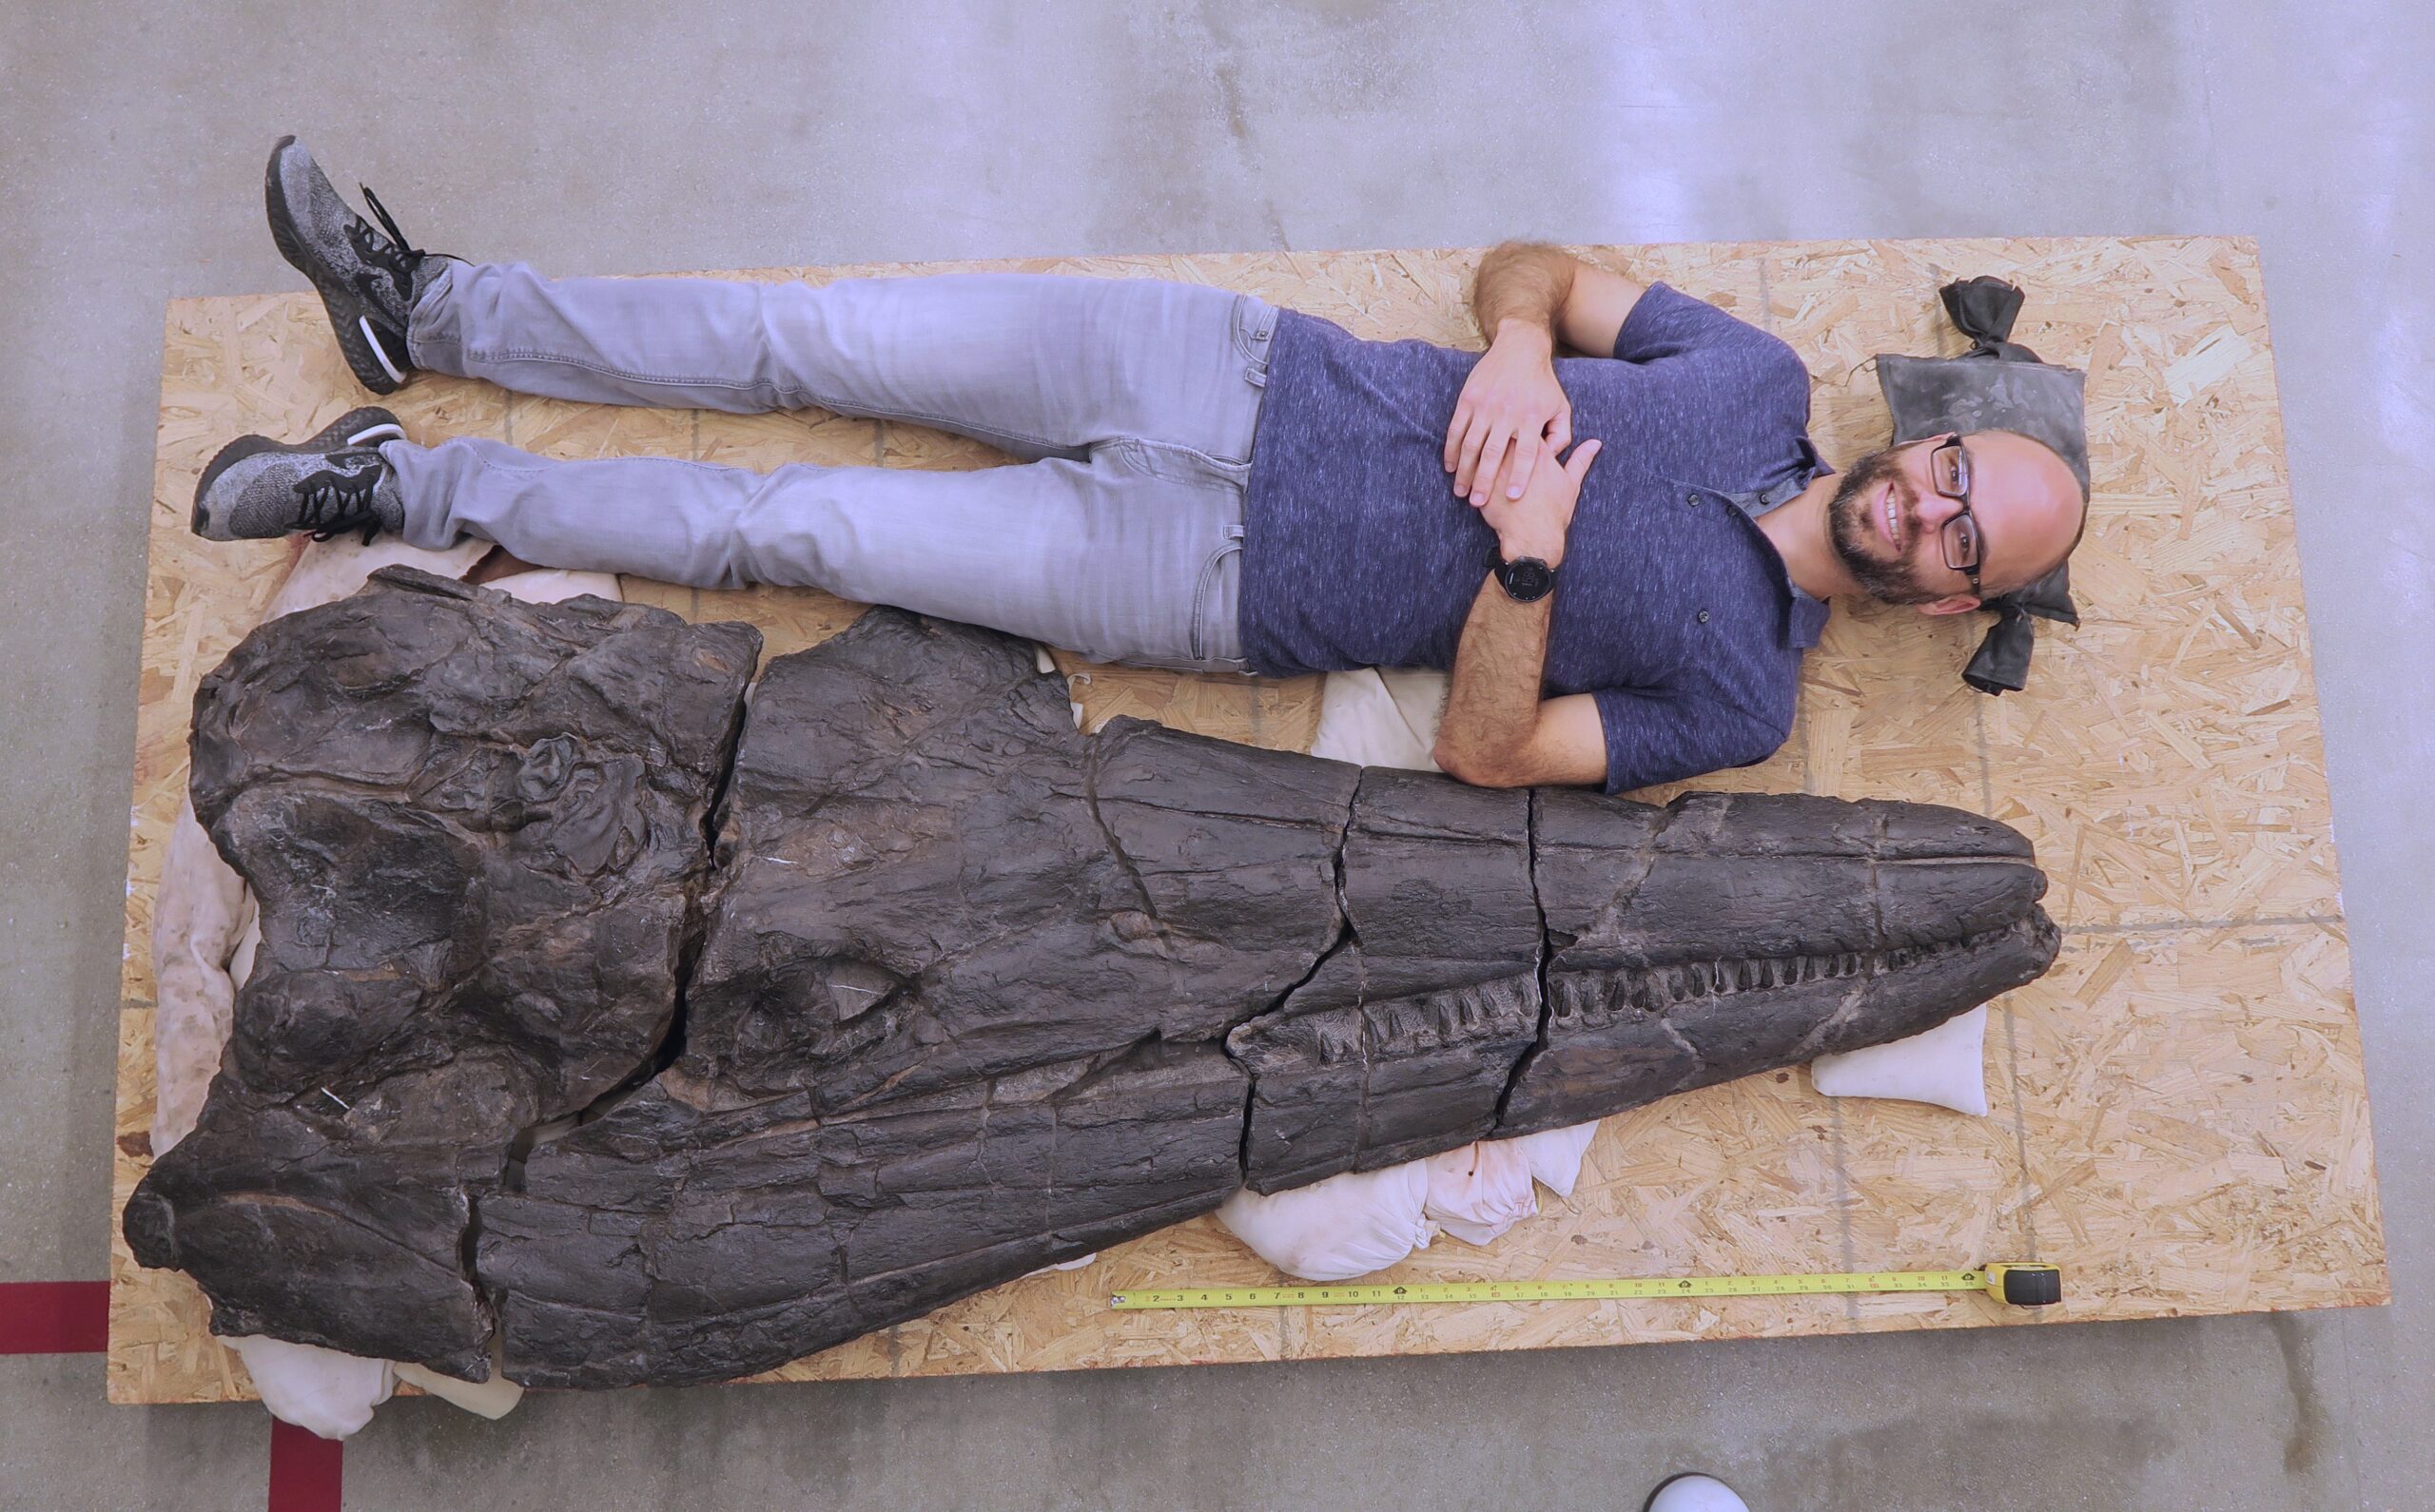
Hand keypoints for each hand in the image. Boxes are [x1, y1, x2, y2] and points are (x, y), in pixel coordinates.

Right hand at [1444, 321, 1572, 507]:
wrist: (1520, 348)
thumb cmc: (1543, 383)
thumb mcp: (1561, 407)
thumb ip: (1561, 434)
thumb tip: (1553, 458)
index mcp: (1531, 416)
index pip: (1525, 453)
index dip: (1519, 476)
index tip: (1513, 498)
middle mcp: (1507, 412)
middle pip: (1494, 453)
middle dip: (1484, 481)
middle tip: (1478, 503)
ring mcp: (1485, 405)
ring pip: (1471, 444)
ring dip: (1464, 470)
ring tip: (1461, 491)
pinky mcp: (1468, 399)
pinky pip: (1456, 429)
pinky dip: (1452, 449)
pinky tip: (1451, 466)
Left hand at [1479, 436, 1600, 568]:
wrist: (1533, 537)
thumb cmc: (1553, 512)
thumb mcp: (1571, 483)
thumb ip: (1581, 459)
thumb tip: (1595, 443)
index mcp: (1538, 452)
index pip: (1527, 424)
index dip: (1522, 423)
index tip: (1519, 426)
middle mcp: (1517, 457)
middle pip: (1502, 430)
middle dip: (1499, 430)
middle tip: (1496, 432)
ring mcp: (1498, 469)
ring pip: (1484, 446)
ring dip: (1482, 445)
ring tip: (1481, 449)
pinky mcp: (1483, 483)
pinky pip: (1471, 466)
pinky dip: (1470, 464)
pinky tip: (1470, 466)